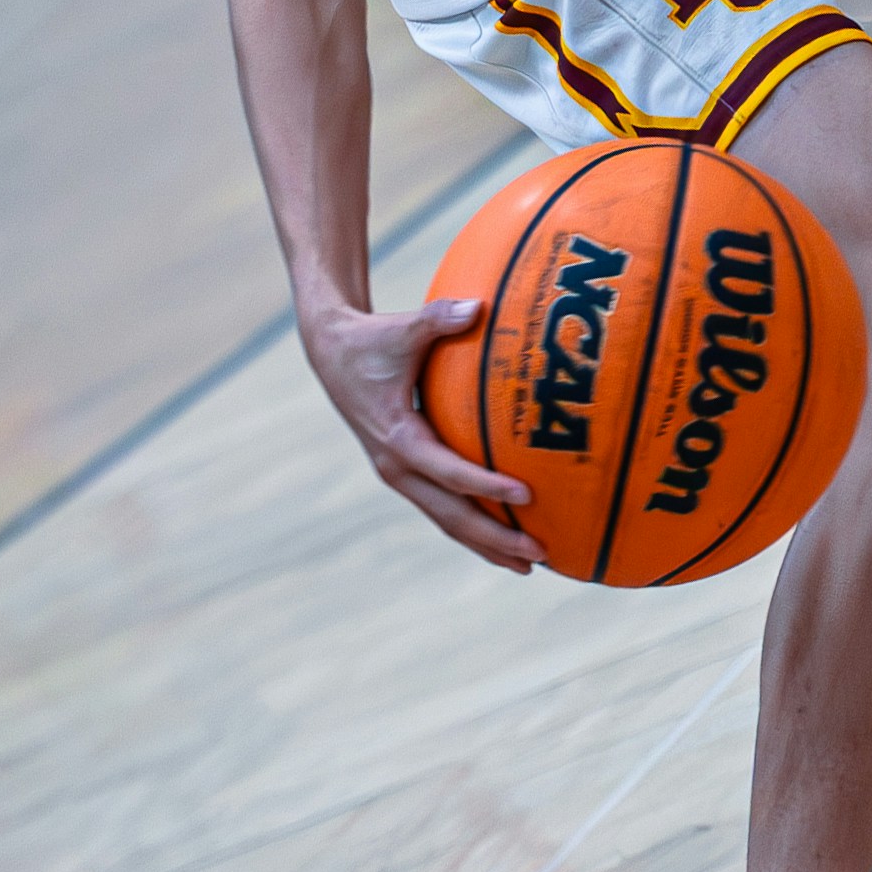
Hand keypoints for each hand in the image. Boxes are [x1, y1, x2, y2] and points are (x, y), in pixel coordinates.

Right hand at [303, 294, 544, 572]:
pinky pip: (443, 506)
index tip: (527, 495)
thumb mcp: (403, 328)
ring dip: (487, 544)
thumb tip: (479, 306)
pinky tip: (506, 536)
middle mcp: (396, 465)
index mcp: (397, 437)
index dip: (486, 485)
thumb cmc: (373, 338)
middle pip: (450, 514)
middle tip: (540, 552)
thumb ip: (439, 318)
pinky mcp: (406, 472)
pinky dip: (474, 525)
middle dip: (495, 538)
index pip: (448, 471)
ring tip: (530, 565)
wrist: (331, 352)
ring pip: (447, 519)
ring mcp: (400, 474)